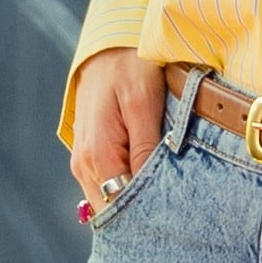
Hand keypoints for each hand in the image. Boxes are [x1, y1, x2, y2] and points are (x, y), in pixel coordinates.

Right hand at [67, 49, 169, 207]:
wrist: (109, 45)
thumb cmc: (129, 68)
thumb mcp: (144, 105)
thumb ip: (145, 151)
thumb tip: (149, 192)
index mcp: (98, 156)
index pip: (120, 207)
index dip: (148, 216)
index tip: (176, 217)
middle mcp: (84, 164)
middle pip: (112, 208)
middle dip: (141, 213)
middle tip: (177, 213)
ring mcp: (83, 160)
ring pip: (108, 199)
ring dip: (134, 200)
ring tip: (167, 195)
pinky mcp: (90, 153)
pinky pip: (107, 183)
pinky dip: (126, 187)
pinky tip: (149, 179)